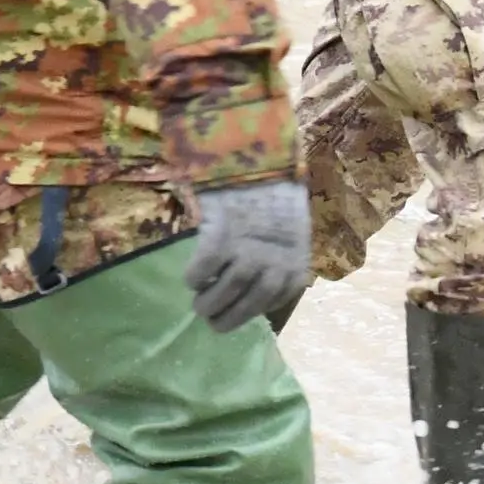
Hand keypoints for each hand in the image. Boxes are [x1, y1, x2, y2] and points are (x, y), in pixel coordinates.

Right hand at [185, 179, 311, 332]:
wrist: (259, 160)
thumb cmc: (272, 197)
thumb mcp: (287, 234)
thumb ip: (275, 259)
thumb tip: (251, 284)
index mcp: (294, 265)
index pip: (272, 301)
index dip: (250, 312)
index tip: (235, 317)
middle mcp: (275, 263)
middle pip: (250, 301)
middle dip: (230, 317)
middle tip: (211, 323)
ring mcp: (248, 250)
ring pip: (227, 287)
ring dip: (210, 302)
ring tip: (198, 307)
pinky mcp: (222, 236)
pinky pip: (205, 265)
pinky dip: (196, 276)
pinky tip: (189, 279)